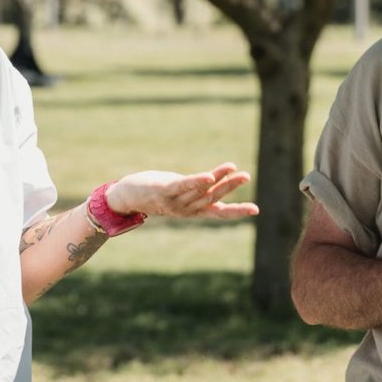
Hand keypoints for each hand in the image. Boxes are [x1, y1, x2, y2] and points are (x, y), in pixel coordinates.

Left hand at [107, 163, 258, 218]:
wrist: (125, 197)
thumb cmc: (154, 193)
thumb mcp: (178, 193)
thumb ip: (194, 191)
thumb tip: (211, 184)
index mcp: (192, 210)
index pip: (218, 212)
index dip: (237, 211)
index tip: (256, 209)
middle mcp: (185, 209)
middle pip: (212, 197)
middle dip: (230, 187)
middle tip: (246, 176)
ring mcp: (174, 201)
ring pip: (201, 190)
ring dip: (219, 179)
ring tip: (234, 168)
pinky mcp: (164, 190)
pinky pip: (183, 186)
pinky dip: (197, 182)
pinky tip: (209, 176)